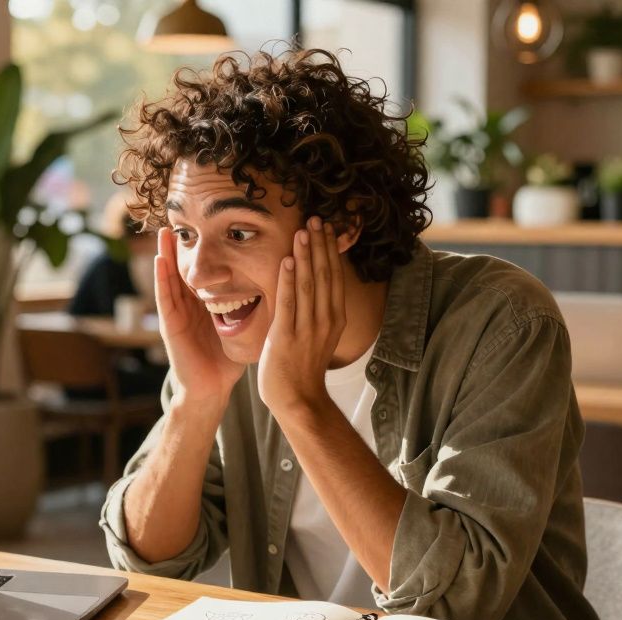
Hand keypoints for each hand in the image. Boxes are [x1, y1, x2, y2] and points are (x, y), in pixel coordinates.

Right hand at [153, 227, 243, 404]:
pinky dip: (161, 278)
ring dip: (165, 255)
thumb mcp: (238, 326)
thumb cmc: (225, 360)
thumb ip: (249, 307)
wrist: (211, 389)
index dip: (202, 250)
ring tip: (163, 232)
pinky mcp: (170, 325)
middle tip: (178, 218)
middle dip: (180, 246)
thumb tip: (277, 289)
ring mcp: (176, 314)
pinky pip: (165, 297)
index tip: (205, 225)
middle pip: (182, 269)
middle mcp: (187, 306)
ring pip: (170, 278)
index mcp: (203, 305)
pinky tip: (159, 261)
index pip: (201, 271)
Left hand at [258, 217, 345, 418]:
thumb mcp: (318, 333)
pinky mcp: (287, 336)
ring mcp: (308, 328)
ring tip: (302, 232)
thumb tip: (308, 281)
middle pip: (324, 275)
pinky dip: (288, 280)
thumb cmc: (303, 367)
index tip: (325, 228)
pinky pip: (289, 303)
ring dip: (305, 255)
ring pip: (308, 284)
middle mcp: (326, 320)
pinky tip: (287, 260)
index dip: (330, 250)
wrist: (298, 399)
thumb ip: (316, 308)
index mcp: (335, 318)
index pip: (333, 276)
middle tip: (314, 219)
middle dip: (319, 245)